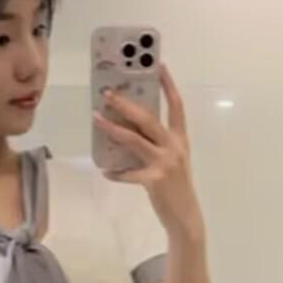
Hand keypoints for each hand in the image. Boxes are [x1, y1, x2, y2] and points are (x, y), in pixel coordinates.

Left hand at [93, 62, 204, 238]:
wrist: (185, 216)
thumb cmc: (176, 187)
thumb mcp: (172, 160)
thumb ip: (157, 144)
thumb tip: (129, 129)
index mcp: (180, 139)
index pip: (176, 106)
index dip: (168, 85)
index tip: (158, 66)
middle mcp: (174, 147)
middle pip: (148, 118)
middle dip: (126, 104)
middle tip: (108, 93)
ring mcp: (165, 163)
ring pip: (135, 139)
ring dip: (113, 128)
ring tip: (97, 118)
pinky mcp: (154, 180)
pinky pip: (129, 173)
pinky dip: (116, 173)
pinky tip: (106, 171)